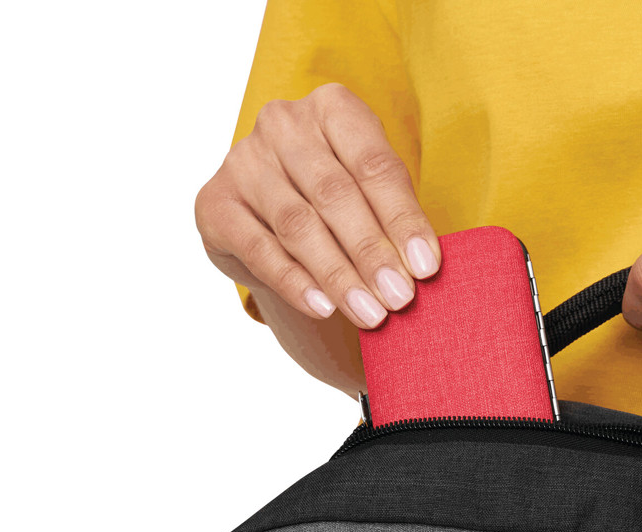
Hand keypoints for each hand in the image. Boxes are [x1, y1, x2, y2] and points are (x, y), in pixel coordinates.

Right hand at [195, 82, 440, 329]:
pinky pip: (260, 250)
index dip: (402, 219)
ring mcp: (242, 161)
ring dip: (338, 275)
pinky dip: (295, 283)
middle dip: (372, 253)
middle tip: (399, 298)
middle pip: (336, 195)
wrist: (270, 217)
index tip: (426, 268)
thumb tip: (421, 269)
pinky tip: (323, 308)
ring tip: (370, 314)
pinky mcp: (214, 203)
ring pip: (298, 225)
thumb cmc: (336, 203)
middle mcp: (282, 124)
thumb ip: (391, 221)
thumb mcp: (371, 196)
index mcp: (332, 107)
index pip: (374, 165)